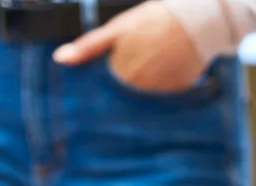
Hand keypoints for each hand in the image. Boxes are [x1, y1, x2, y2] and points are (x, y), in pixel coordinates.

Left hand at [53, 0, 205, 93]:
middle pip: (125, 94)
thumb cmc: (153, 20)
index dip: (110, 78)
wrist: (196, 21)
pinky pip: (164, 96)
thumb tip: (59, 59)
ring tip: (155, 58)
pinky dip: (164, 84)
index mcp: (122, 75)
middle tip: (140, 57)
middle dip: (128, 79)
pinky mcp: (178, 94)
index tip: (117, 68)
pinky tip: (168, 66)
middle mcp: (140, 90)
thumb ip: (88, 46)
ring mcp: (160, 94)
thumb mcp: (117, 28)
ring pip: (145, 95)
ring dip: (147, 82)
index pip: (107, 90)